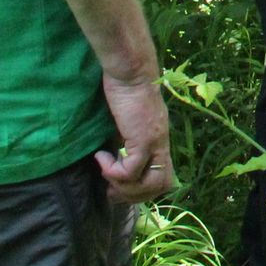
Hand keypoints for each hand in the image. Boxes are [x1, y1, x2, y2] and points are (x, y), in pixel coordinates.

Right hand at [94, 71, 175, 204]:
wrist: (130, 69)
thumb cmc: (126, 88)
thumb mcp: (129, 118)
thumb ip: (129, 136)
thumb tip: (114, 155)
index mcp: (160, 140)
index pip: (165, 178)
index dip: (143, 190)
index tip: (119, 185)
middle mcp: (161, 143)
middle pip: (162, 186)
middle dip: (135, 195)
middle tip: (111, 188)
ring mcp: (154, 141)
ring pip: (151, 184)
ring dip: (125, 187)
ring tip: (106, 174)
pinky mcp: (143, 138)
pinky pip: (131, 171)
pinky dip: (113, 171)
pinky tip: (100, 156)